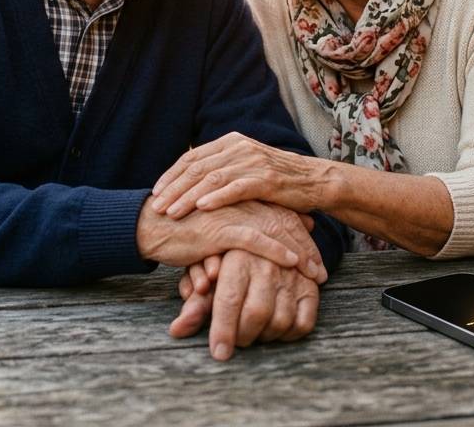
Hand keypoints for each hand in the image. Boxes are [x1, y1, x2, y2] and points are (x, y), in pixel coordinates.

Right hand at [136, 198, 325, 282]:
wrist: (151, 227)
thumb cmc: (183, 229)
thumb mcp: (216, 226)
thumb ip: (240, 226)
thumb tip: (265, 239)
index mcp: (241, 198)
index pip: (281, 214)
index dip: (301, 236)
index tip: (317, 257)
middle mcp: (241, 202)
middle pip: (285, 223)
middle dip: (307, 249)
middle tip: (323, 273)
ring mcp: (232, 213)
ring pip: (276, 231)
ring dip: (300, 253)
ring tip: (316, 274)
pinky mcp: (220, 229)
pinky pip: (255, 240)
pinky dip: (276, 251)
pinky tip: (291, 262)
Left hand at [150, 132, 332, 219]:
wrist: (315, 181)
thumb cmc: (277, 180)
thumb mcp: (245, 167)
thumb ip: (221, 168)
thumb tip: (189, 180)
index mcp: (231, 142)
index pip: (192, 157)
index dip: (171, 175)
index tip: (155, 193)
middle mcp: (239, 147)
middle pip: (197, 168)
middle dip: (174, 188)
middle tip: (156, 207)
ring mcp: (253, 162)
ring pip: (212, 179)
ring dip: (188, 197)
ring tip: (171, 213)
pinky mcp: (267, 179)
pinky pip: (236, 188)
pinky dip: (217, 198)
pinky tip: (201, 208)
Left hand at [168, 250, 318, 359]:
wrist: (264, 227)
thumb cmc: (228, 257)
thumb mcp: (209, 274)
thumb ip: (194, 305)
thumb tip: (176, 331)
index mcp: (238, 258)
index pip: (229, 300)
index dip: (223, 330)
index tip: (219, 353)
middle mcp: (267, 264)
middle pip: (256, 312)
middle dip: (243, 336)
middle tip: (236, 341)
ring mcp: (292, 274)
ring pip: (281, 320)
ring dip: (265, 337)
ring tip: (253, 333)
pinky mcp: (310, 285)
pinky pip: (304, 322)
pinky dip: (289, 334)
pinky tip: (275, 330)